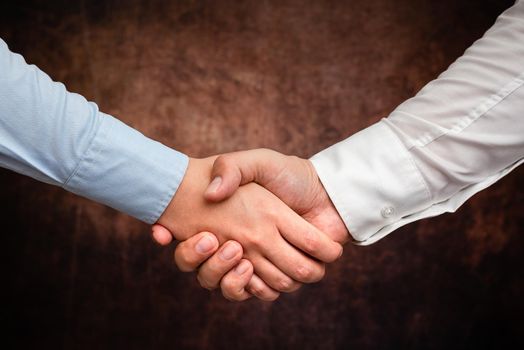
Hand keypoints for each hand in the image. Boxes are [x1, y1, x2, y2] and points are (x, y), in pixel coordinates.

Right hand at [156, 156, 342, 298]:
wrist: (327, 191)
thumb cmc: (290, 174)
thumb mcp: (257, 161)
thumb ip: (231, 168)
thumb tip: (211, 195)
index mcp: (230, 223)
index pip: (192, 246)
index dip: (180, 246)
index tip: (165, 234)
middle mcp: (240, 247)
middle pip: (205, 272)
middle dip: (200, 259)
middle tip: (211, 240)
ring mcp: (260, 262)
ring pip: (229, 286)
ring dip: (226, 274)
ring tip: (235, 251)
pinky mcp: (282, 274)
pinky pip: (259, 293)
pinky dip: (254, 286)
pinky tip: (250, 266)